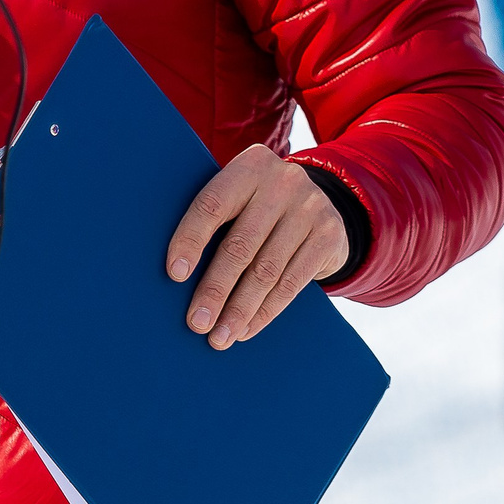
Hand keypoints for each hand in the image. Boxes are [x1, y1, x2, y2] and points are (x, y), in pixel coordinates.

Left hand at [165, 147, 349, 349]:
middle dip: (215, 289)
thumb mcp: (241, 197)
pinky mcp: (329, 236)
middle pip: (241, 245)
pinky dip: (265, 311)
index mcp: (249, 166)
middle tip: (196, 322)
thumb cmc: (259, 206)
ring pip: (266, 270)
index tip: (174, 274)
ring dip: (239, 309)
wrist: (324, 202)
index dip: (191, 240)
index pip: (213, 204)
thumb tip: (175, 273)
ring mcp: (310, 209)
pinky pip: (292, 283)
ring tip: (219, 336)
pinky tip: (246, 328)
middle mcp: (282, 182)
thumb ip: (215, 219)